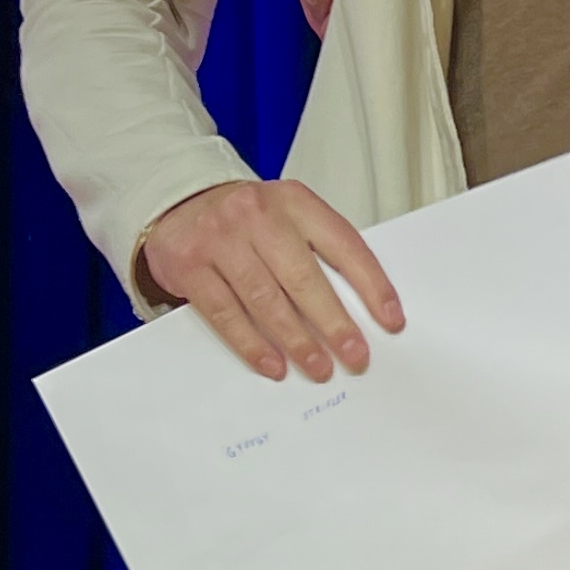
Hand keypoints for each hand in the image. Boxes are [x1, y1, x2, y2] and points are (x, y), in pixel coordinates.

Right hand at [142, 178, 402, 382]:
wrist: (179, 202)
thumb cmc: (247, 219)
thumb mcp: (288, 216)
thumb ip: (319, 250)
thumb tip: (361, 307)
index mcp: (294, 201)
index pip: (343, 244)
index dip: (370, 284)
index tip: (390, 320)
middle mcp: (258, 215)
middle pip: (303, 276)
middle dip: (334, 322)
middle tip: (355, 355)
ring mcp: (221, 240)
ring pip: (266, 299)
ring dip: (296, 340)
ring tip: (318, 367)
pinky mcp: (190, 266)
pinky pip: (226, 313)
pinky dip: (252, 344)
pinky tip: (273, 364)